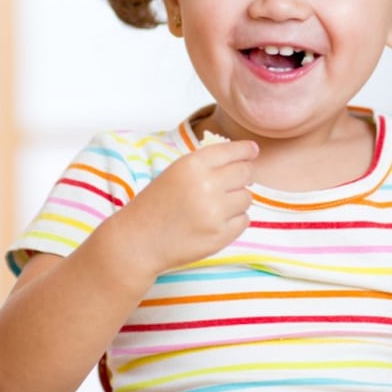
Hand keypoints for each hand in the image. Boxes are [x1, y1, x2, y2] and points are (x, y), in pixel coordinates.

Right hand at [117, 139, 258, 274]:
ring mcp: (215, 212)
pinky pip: (244, 220)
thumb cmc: (156, 205)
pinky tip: (215, 222)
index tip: (253, 151)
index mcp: (192, 165)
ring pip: (247, 197)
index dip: (246, 150)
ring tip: (215, 206)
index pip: (233, 151)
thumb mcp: (176, 172)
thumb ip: (207, 164)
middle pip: (246, 172)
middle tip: (232, 182)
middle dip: (244, 175)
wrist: (138, 241)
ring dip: (237, 200)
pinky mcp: (220, 235)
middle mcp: (206, 185)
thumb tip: (246, 156)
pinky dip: (235, 220)